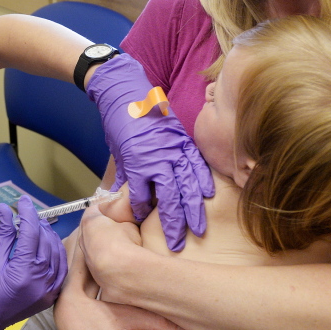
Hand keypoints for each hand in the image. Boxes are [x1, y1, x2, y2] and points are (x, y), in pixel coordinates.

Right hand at [0, 196, 67, 329]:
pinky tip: (48, 244)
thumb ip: (4, 234)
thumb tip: (6, 210)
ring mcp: (49, 290)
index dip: (27, 214)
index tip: (23, 201)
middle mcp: (41, 281)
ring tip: (37, 226)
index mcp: (23, 272)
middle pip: (46, 241)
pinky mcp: (51, 295)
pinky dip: (56, 253)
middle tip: (27, 213)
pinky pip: (60, 269)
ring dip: (49, 236)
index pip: (31, 234)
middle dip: (38, 223)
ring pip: (57, 253)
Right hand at [87, 53, 213, 250]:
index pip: (199, 171)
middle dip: (193, 215)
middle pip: (190, 189)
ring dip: (172, 220)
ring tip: (175, 239)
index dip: (204, 190)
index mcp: (182, 144)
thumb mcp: (159, 129)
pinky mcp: (137, 161)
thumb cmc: (139, 109)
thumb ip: (161, 152)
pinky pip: (142, 191)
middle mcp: (175, 153)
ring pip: (171, 196)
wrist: (123, 90)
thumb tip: (155, 170)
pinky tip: (140, 218)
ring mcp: (157, 159)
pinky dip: (140, 206)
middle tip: (197, 233)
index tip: (208, 205)